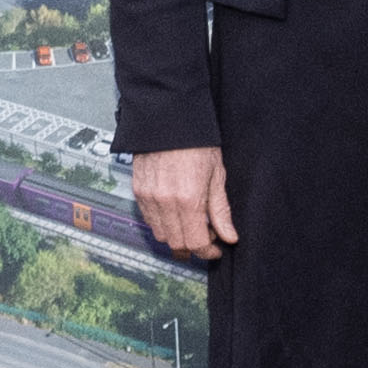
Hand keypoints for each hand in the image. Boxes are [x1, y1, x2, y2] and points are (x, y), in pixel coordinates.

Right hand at [128, 144, 234, 258]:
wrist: (169, 116)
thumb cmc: (196, 141)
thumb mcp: (217, 174)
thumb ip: (221, 210)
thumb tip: (229, 236)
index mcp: (188, 199)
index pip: (195, 243)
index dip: (208, 251)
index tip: (216, 248)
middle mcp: (165, 202)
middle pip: (177, 243)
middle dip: (193, 245)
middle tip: (207, 235)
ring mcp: (148, 197)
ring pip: (161, 234)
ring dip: (177, 235)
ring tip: (191, 222)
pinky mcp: (138, 190)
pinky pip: (149, 219)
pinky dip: (162, 223)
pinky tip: (175, 211)